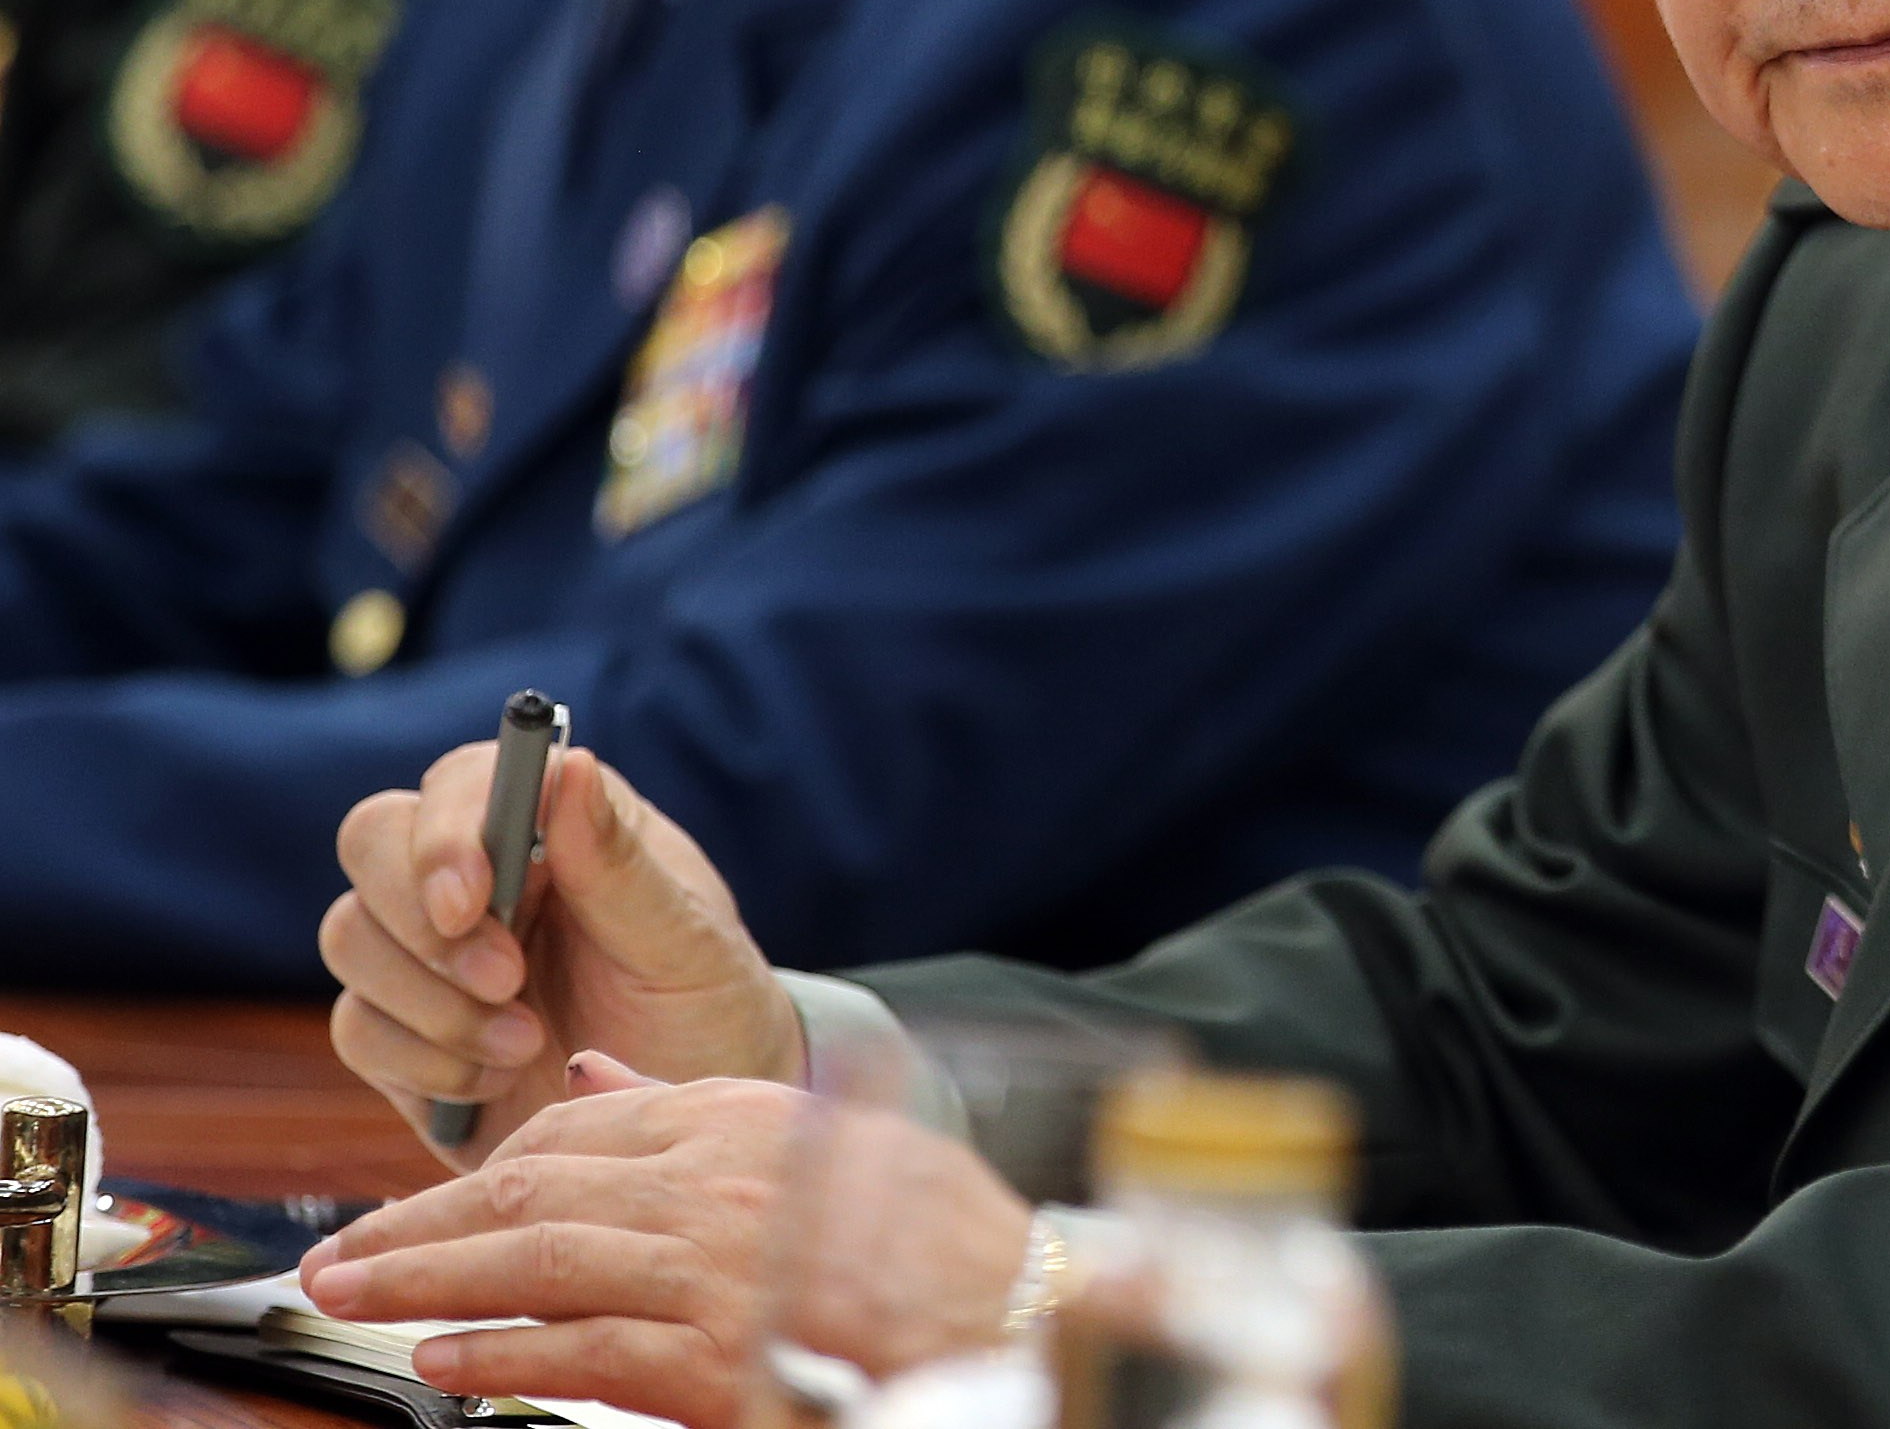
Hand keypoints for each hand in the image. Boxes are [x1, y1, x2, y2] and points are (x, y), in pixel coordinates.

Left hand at [295, 1054, 1033, 1428]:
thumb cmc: (934, 1236)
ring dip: (428, 1278)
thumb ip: (701, 1104)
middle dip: (420, 1222)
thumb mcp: (831, 1137)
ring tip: (353, 1294)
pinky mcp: (714, 1357)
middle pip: (533, 1190)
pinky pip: (582, 1350)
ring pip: (537, 1262)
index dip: (486, 1162)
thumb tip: (593, 1070)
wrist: (1014, 1315)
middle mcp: (718, 1185)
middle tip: (336, 1251)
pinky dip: (502, 1353)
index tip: (429, 1197)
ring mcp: (713, 1269)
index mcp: (744, 1122)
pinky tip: (444, 1357)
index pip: (579, 1125)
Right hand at [324, 745, 802, 1162]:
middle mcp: (477, 871)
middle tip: (507, 982)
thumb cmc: (703, 1004)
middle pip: (372, 841)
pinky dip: (421, 1061)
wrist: (687, 1115)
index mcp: (552, 822)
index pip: (459, 782)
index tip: (470, 902)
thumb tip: (568, 763)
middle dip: (423, 920)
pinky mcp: (400, 1032)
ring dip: (432, 1002)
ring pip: (351, 936)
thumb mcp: (683, 940)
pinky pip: (358, 1028)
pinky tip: (497, 1078)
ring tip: (527, 1043)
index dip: (445, 834)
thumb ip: (616, 862)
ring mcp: (427, 951)